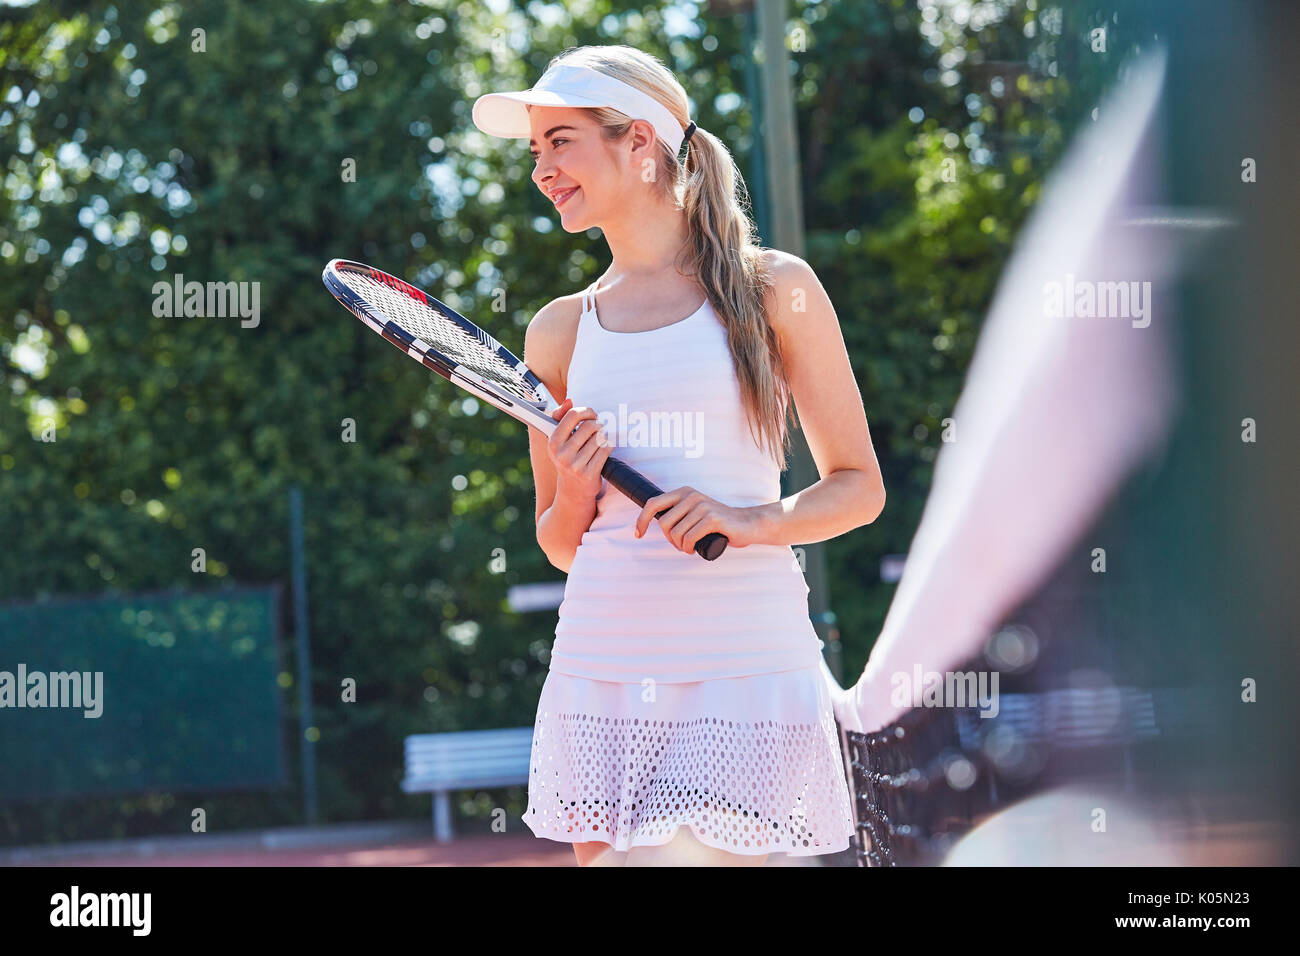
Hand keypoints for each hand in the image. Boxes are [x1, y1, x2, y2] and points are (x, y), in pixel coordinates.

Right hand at [547, 398, 612, 502]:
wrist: (572, 491)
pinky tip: (604, 449)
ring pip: (599, 438)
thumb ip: (561, 417)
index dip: (587, 411)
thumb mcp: (559, 440)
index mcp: (552, 442)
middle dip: (598, 425)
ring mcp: (575, 465)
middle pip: (590, 426)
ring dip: (604, 436)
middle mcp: (562, 454)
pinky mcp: (588, 474)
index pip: (573, 415)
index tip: (592, 415)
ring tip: (600, 441)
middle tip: (598, 429)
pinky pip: (605, 450)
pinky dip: (608, 446)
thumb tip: (569, 401)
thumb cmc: (567, 458)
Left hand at [634, 486, 762, 553]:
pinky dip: (688, 548)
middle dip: (669, 539)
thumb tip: (653, 522)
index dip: (642, 520)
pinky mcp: (712, 519)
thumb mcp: (695, 512)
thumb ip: (678, 512)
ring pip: (676, 533)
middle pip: (664, 523)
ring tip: (689, 547)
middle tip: (681, 545)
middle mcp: (692, 496)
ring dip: (680, 546)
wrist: (748, 524)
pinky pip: (689, 538)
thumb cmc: (718, 522)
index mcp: (684, 492)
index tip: (639, 534)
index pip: (653, 503)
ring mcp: (702, 506)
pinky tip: (693, 550)